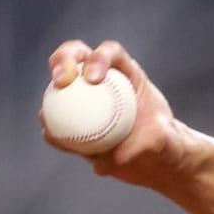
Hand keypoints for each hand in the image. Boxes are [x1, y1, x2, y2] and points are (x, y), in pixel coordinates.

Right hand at [40, 39, 188, 186]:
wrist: (156, 159)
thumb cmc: (165, 142)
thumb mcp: (167, 140)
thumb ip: (152, 140)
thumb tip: (121, 154)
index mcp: (127, 73)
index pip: (111, 53)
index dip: (99, 57)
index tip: (93, 78)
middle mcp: (102, 80)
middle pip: (77, 56)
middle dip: (63, 59)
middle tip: (61, 81)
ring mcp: (85, 99)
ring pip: (60, 88)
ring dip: (50, 95)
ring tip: (46, 114)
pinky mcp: (76, 123)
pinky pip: (60, 124)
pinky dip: (55, 129)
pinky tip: (53, 137)